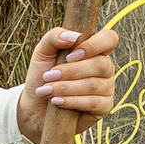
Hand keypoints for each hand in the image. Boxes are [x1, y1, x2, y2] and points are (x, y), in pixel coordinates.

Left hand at [14, 24, 120, 143]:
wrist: (35, 107)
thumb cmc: (41, 76)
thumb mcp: (42, 53)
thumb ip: (54, 37)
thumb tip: (73, 36)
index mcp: (94, 51)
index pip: (109, 39)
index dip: (94, 45)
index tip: (70, 56)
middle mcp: (105, 68)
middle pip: (100, 64)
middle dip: (71, 71)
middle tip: (48, 76)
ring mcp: (106, 87)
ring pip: (94, 85)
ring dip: (66, 87)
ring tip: (46, 91)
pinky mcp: (104, 107)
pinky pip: (93, 102)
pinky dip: (72, 101)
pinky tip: (56, 102)